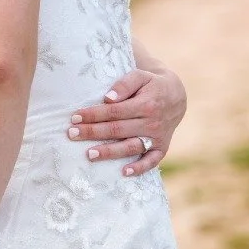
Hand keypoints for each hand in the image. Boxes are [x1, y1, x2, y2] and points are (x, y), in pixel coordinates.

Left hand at [66, 67, 186, 176]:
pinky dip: (139, 168)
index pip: (114, 112)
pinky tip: (123, 172)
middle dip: (93, 132)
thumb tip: (108, 99)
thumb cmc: (151, 84)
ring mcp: (157, 138)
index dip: (93, 115)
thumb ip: (124, 85)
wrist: (176, 96)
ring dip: (110, 152)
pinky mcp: (162, 148)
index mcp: (146, 104)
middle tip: (72, 134)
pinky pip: (151, 161)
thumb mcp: (141, 76)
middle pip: (118, 130)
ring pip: (131, 147)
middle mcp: (152, 123)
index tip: (75, 117)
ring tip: (89, 155)